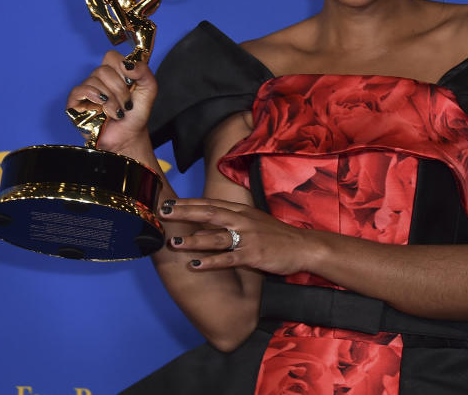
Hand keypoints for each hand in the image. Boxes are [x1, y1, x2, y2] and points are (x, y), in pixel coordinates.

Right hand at [64, 50, 157, 151]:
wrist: (129, 136)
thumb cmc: (136, 113)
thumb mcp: (149, 89)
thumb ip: (143, 71)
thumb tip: (128, 64)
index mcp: (114, 73)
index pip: (111, 57)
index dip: (122, 67)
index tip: (131, 82)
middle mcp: (99, 79)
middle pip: (103, 69)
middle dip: (119, 89)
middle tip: (126, 103)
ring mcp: (87, 90)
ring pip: (93, 80)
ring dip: (110, 98)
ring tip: (117, 111)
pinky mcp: (76, 103)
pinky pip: (79, 90)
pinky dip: (94, 96)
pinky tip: (102, 106)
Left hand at [160, 198, 315, 276]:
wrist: (304, 247)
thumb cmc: (278, 236)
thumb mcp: (255, 220)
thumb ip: (234, 218)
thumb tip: (211, 219)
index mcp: (242, 211)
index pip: (210, 203)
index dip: (188, 203)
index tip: (167, 202)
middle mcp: (242, 220)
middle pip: (209, 213)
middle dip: (184, 212)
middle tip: (163, 212)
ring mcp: (248, 238)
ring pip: (215, 237)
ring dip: (193, 239)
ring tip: (173, 242)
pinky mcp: (253, 255)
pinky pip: (228, 259)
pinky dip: (211, 262)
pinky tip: (196, 265)